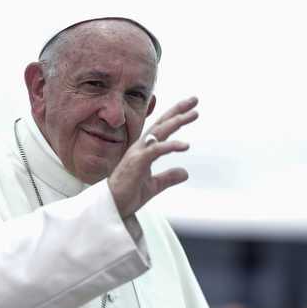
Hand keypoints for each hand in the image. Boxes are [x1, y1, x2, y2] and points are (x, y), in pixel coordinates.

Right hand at [108, 96, 197, 217]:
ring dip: (176, 121)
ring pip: (159, 131)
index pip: (161, 128)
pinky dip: (170, 145)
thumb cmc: (127, 194)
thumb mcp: (154, 186)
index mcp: (144, 150)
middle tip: (194, 99)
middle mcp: (140, 147)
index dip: (175, 116)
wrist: (112, 207)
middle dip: (178, 110)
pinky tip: (185, 145)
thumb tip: (185, 173)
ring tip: (193, 114)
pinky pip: (156, 150)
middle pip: (161, 123)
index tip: (191, 108)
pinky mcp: (137, 162)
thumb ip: (168, 177)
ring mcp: (138, 153)